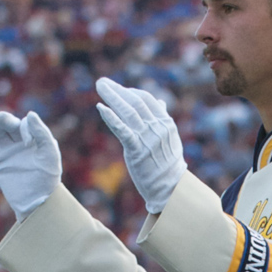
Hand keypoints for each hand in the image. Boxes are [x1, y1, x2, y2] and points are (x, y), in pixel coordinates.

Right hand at [0, 111, 61, 220]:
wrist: (36, 200)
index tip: (25, 143)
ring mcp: (8, 152)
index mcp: (36, 139)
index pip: (25, 124)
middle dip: (4, 120)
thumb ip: (42, 133)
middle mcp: (21, 143)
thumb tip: (30, 113)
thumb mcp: (50, 154)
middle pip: (9, 125)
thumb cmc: (48, 178)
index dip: (23, 128)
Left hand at [96, 77, 186, 213]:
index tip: (118, 90)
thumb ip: (163, 119)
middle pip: (135, 102)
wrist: (171, 188)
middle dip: (117, 90)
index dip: (130, 92)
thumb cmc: (168, 165)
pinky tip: (101, 108)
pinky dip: (111, 118)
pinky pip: (122, 130)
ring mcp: (147, 138)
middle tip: (102, 82)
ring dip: (112, 97)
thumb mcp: (170, 139)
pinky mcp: (137, 150)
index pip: (146, 100)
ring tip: (100, 87)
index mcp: (166, 123)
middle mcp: (157, 127)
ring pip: (128, 112)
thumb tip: (160, 101)